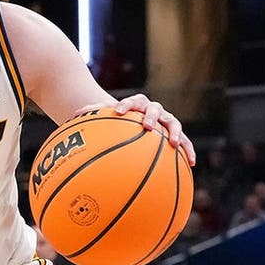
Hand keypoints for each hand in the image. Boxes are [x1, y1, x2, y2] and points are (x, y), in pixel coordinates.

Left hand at [75, 93, 195, 165]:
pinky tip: (191, 163)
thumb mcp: (104, 116)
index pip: (133, 101)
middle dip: (151, 116)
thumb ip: (92, 114)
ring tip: (173, 143)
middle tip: (147, 125)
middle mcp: (153, 110)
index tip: (118, 111)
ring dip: (174, 132)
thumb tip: (73, 115)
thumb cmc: (117, 119)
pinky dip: (188, 150)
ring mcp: (166, 121)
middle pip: (154, 109)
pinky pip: (185, 142)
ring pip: (173, 123)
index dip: (126, 106)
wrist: (135, 119)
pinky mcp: (175, 134)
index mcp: (137, 104)